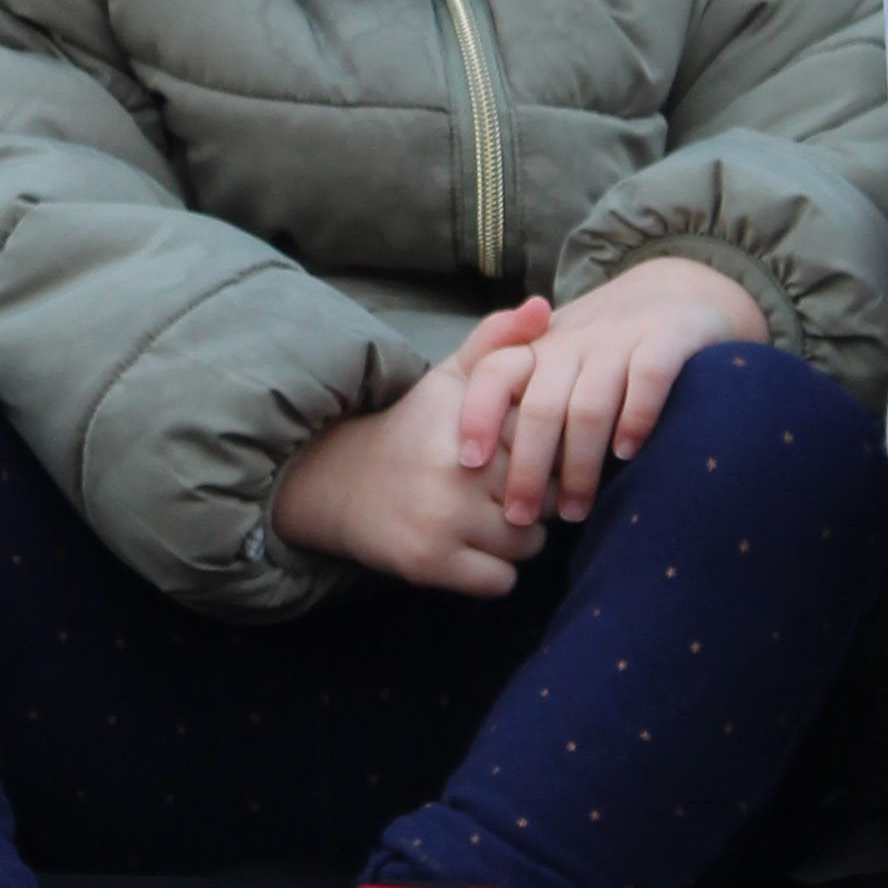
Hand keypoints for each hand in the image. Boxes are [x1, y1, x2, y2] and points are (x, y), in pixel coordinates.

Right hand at [272, 310, 556, 598]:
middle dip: (542, 495)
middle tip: (512, 488)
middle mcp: (457, 470)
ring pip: (530, 542)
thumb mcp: (450, 378)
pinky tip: (474, 549)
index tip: (529, 450)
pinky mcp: (431, 565)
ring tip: (492, 516)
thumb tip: (544, 306)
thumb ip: (497, 340)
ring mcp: (444, 520)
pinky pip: (502, 582)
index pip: (550, 440)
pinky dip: (495, 572)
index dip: (548, 447)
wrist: (337, 481)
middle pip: (549, 494)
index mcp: (470, 420)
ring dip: (521, 537)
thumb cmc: (411, 427)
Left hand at [455, 255, 768, 538]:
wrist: (680, 294)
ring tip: (575, 512)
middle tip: (521, 518)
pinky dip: (636, 419)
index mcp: (541, 346)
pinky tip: (627, 454)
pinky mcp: (669, 338)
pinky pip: (648, 379)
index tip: (468, 464)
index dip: (477, 415)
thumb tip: (481, 467)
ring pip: (589, 406)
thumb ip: (524, 399)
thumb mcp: (558, 359)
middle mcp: (575, 341)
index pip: (493, 372)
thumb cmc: (605, 347)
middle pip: (540, 406)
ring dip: (579, 466)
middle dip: (528, 467)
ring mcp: (622, 339)